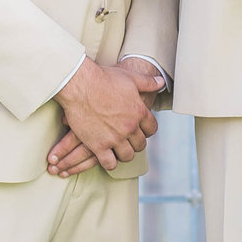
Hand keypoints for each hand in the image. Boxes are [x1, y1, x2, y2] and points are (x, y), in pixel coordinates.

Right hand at [50, 56, 157, 174]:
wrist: (80, 85)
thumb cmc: (104, 78)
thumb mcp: (130, 78)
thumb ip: (147, 82)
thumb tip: (161, 82)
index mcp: (139, 112)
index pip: (151, 129)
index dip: (146, 130)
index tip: (140, 130)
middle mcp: (130, 127)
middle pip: (140, 145)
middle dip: (135, 143)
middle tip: (128, 141)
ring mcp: (114, 138)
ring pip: (127, 156)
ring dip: (124, 154)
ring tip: (118, 150)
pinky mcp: (98, 145)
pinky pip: (110, 163)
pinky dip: (110, 162)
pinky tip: (106, 156)